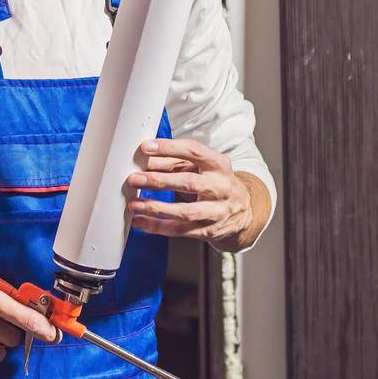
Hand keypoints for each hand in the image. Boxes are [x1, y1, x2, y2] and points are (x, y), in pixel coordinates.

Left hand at [126, 138, 254, 252]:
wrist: (242, 211)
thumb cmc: (215, 183)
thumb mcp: (200, 167)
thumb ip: (172, 162)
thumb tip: (145, 159)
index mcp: (218, 164)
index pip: (193, 151)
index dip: (168, 148)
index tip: (146, 148)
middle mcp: (221, 187)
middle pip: (189, 183)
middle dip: (159, 181)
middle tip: (135, 179)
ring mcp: (217, 211)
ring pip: (185, 212)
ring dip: (156, 208)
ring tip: (135, 204)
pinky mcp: (209, 231)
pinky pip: (181, 230)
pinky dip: (158, 227)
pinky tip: (142, 222)